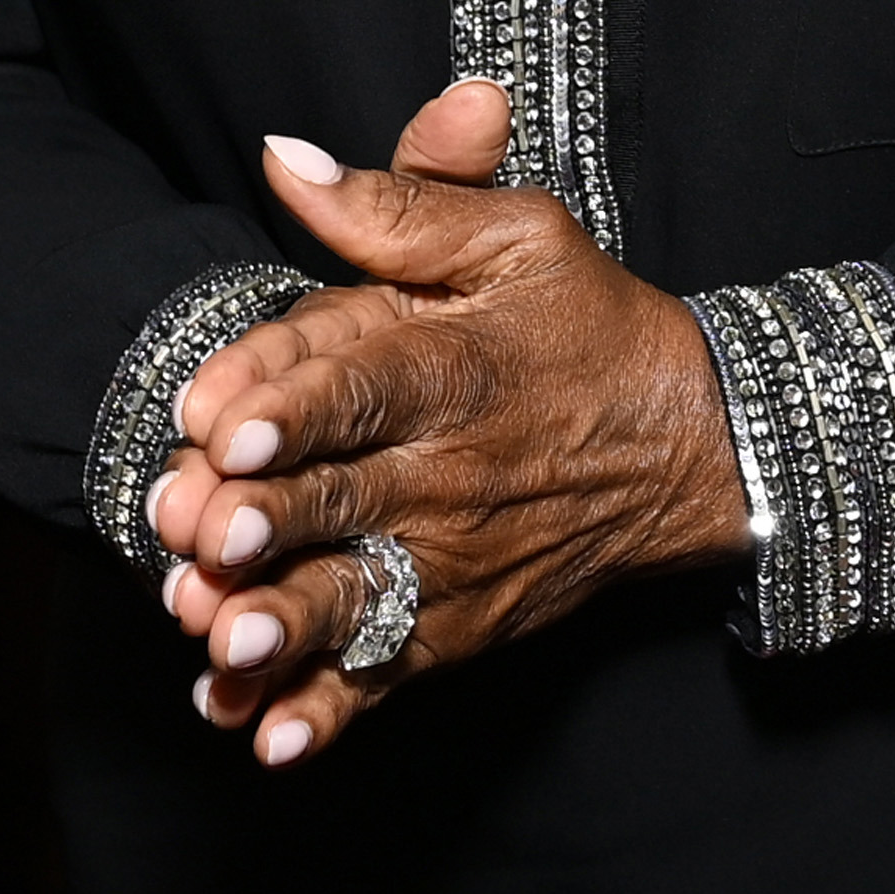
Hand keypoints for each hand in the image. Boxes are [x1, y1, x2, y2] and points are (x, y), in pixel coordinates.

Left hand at [138, 80, 748, 767]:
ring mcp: (450, 562)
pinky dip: (328, 712)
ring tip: (225, 641)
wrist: (689, 446)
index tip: (223, 429)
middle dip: (270, 520)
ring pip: (357, 599)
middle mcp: (449, 473)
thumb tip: (281, 158)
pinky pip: (384, 677)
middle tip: (204, 533)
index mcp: (456, 367)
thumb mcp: (514, 238)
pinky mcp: (453, 627)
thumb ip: (395, 201)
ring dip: (287, 624)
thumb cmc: (585, 327)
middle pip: (343, 497)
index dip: (293, 406)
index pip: (366, 384)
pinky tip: (267, 734)